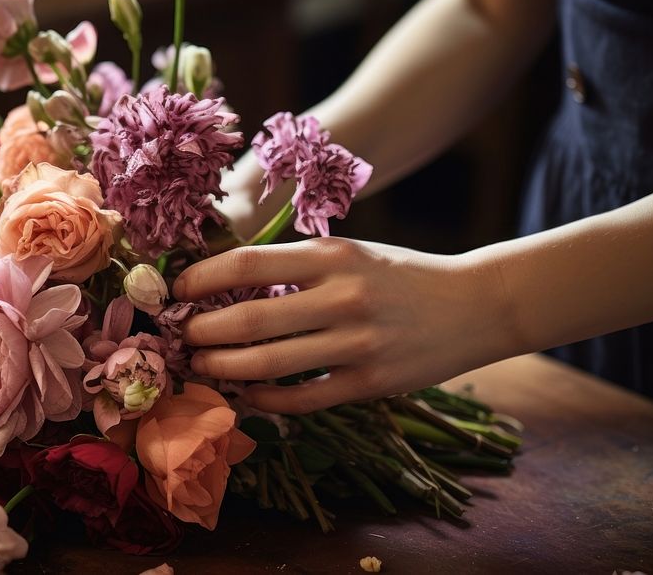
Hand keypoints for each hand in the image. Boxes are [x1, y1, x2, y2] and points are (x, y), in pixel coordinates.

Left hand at [173, 238, 517, 413]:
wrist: (475, 304)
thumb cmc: (402, 275)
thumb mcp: (353, 252)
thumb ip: (298, 266)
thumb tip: (227, 286)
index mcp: (333, 255)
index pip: (247, 263)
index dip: (201, 278)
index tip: (177, 290)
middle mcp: (343, 297)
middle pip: (249, 318)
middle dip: (202, 331)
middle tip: (181, 337)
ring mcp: (358, 344)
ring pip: (269, 364)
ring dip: (223, 369)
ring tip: (201, 367)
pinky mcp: (371, 383)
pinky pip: (302, 398)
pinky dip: (265, 400)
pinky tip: (246, 395)